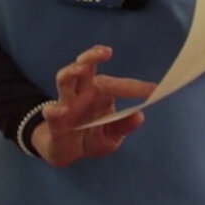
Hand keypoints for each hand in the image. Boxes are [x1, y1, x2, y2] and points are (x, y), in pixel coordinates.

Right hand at [31, 46, 155, 167]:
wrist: (66, 152)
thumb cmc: (90, 137)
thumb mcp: (111, 137)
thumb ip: (122, 127)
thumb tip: (139, 116)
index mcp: (99, 94)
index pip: (116, 84)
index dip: (134, 86)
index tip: (153, 89)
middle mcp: (82, 93)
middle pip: (85, 68)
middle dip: (93, 56)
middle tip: (106, 52)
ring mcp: (65, 103)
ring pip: (65, 79)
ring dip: (72, 71)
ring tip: (80, 68)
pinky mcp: (53, 120)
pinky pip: (51, 111)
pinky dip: (54, 110)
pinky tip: (61, 111)